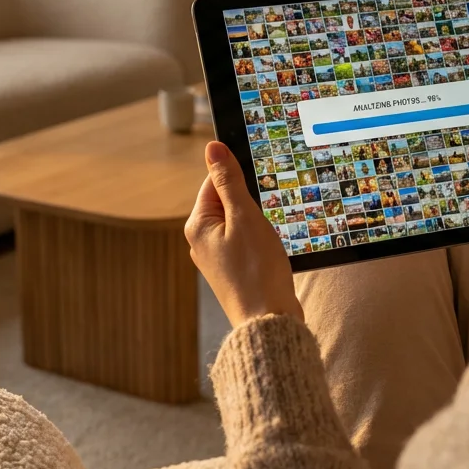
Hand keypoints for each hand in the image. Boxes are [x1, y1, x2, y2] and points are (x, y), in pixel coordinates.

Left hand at [185, 141, 303, 326]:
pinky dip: (260, 240)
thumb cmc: (257, 271)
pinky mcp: (233, 270)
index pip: (214, 182)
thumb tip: (213, 148)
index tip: (260, 183)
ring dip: (258, 223)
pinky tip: (271, 251)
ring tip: (269, 238)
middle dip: (251, 203)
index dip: (240, 178)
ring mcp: (217, 257)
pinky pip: (245, 241)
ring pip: (239, 223)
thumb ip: (229, 181)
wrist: (269, 320)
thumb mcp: (245, 217)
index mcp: (198, 225)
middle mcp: (202, 241)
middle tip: (267, 217)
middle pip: (227, 202)